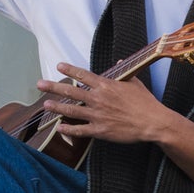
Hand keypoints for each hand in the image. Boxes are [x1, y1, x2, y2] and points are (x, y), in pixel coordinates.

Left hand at [39, 65, 163, 145]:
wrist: (153, 122)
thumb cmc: (145, 102)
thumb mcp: (135, 82)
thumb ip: (123, 72)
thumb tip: (119, 62)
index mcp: (106, 85)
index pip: (83, 75)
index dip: (69, 70)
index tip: (58, 66)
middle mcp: (98, 98)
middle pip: (71, 91)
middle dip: (53, 87)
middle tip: (39, 84)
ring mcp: (98, 115)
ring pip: (72, 110)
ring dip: (57, 107)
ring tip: (45, 104)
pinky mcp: (100, 130)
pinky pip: (81, 130)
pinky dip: (69, 130)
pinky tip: (60, 128)